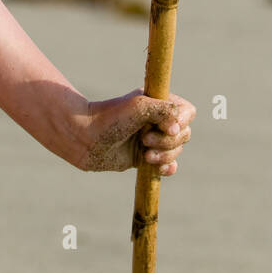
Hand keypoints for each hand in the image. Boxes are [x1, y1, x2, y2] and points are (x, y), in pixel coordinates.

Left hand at [78, 88, 195, 173]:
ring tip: (145, 156)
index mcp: (158, 103)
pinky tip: (160, 169)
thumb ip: (164, 110)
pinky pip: (168, 165)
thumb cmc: (110, 117)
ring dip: (165, 155)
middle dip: (168, 141)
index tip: (167, 126)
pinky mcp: (145, 157)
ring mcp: (152, 139)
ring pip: (176, 151)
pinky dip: (167, 168)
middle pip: (184, 134)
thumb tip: (177, 128)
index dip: (182, 121)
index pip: (187, 112)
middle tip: (144, 140)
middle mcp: (157, 121)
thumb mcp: (139, 106)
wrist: (84, 138)